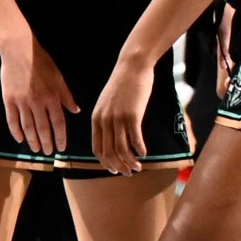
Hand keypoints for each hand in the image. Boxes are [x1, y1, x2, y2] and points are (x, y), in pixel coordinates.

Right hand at [0, 28, 82, 157]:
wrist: (19, 51)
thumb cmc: (42, 62)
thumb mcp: (59, 77)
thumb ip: (67, 96)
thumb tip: (76, 110)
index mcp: (52, 97)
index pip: (58, 123)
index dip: (60, 137)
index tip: (61, 148)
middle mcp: (37, 102)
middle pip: (43, 128)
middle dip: (46, 142)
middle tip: (48, 153)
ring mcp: (22, 102)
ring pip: (28, 127)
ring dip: (32, 140)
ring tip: (35, 150)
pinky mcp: (9, 100)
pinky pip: (12, 119)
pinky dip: (16, 131)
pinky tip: (19, 139)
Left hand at [88, 52, 151, 174]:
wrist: (131, 66)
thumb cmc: (123, 85)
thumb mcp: (108, 103)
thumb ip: (107, 119)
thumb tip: (113, 136)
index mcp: (96, 119)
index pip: (96, 148)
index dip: (105, 162)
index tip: (115, 170)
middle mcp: (104, 120)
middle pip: (108, 152)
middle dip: (118, 166)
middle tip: (128, 173)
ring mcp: (117, 118)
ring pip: (120, 149)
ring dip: (129, 162)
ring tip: (138, 168)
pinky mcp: (132, 114)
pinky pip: (134, 138)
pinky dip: (139, 149)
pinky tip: (145, 154)